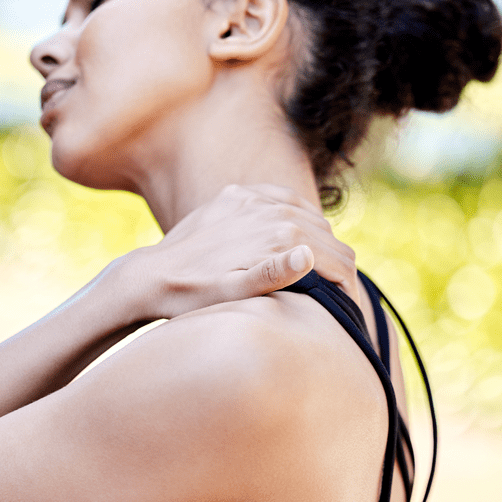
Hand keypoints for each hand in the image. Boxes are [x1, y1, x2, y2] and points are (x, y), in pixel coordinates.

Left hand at [128, 184, 357, 319]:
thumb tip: (309, 256)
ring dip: (320, 240)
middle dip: (339, 264)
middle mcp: (270, 210)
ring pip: (308, 215)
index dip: (350, 286)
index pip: (337, 258)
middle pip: (327, 236)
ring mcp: (252, 198)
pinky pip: (281, 198)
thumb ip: (273, 276)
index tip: (349, 307)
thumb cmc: (194, 295)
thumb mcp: (233, 296)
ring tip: (323, 268)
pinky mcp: (236, 194)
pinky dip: (295, 215)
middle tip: (341, 291)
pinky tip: (295, 233)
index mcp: (278, 236)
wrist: (151, 275)